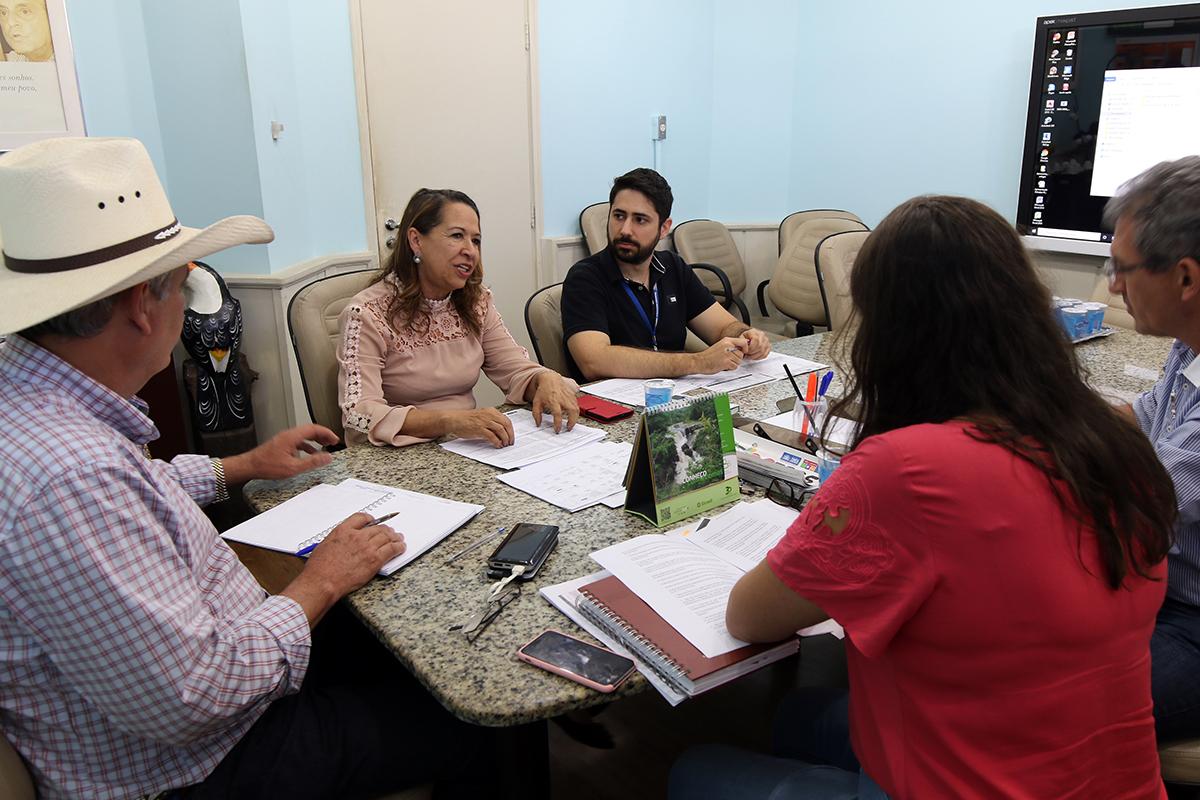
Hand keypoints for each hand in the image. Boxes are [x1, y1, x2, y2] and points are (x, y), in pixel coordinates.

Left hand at [222, 424, 338, 482]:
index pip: (314, 429)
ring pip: (304, 435)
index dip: (326, 433)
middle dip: (323, 435)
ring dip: (316, 439)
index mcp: (292, 437)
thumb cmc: (267, 466)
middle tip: (333, 441)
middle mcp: (288, 435)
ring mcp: (284, 439)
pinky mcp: (281, 444)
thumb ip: (312, 462)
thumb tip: (327, 457)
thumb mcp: (293, 467)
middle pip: (310, 430)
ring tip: (324, 445)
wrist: (250, 466)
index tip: (335, 439)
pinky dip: (307, 445)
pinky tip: (310, 453)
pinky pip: (298, 441)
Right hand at [303, 513, 405, 597]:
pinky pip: (392, 550)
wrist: (323, 581)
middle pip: (377, 528)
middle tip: (390, 532)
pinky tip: (401, 548)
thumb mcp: (324, 545)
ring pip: (387, 537)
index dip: (370, 519)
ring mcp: (367, 547)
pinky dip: (398, 547)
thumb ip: (338, 540)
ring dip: (395, 537)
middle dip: (386, 529)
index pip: (361, 518)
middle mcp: (357, 536)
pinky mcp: (374, 560)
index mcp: (343, 530)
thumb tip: (344, 542)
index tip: (373, 521)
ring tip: (399, 538)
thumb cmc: (319, 568)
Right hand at [445, 408, 515, 447]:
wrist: (454, 419)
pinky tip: (497, 445)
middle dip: (510, 435)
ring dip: (505, 439)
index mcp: (491, 411)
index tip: (512, 436)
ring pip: (501, 430)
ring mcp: (484, 421)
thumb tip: (502, 433)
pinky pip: (492, 436)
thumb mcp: (482, 416)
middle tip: (510, 442)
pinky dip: (497, 442)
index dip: (511, 429)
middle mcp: (489, 414)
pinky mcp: (479, 429)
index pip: (506, 420)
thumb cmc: (467, 419)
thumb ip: (492, 422)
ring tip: (504, 444)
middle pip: (506, 424)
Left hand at [530, 372, 578, 432]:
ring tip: (571, 424)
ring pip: (576, 409)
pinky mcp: (572, 395)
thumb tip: (538, 424)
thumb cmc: (543, 390)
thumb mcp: (536, 402)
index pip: (557, 414)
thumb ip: (536, 414)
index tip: (557, 430)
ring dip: (575, 418)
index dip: (558, 424)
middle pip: (572, 411)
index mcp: (553, 400)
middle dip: (572, 422)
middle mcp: (563, 399)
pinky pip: (577, 405)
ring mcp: (569, 397)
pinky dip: (576, 413)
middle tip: (568, 428)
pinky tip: (572, 416)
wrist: (550, 378)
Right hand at [695, 337, 746, 373]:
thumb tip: (742, 349)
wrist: (699, 361)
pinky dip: (730, 368)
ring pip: (739, 361)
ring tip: (724, 362)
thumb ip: (731, 346)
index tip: (743, 351)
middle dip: (737, 359)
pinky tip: (723, 366)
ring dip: (733, 364)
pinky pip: (735, 367)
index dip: (745, 348)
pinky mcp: (726, 362)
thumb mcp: (720, 346)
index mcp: (727, 340)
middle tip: (728, 360)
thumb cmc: (709, 355)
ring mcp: (727, 354)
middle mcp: (728, 346)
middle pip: (741, 354)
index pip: (743, 342)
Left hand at [741, 328, 771, 359]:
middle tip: (747, 355)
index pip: (756, 340)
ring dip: (755, 356)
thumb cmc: (745, 338)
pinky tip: (754, 357)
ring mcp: (766, 341)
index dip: (750, 347)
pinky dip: (759, 357)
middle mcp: (762, 335)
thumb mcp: (741, 337)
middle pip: (760, 346)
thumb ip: (742, 342)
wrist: (749, 337)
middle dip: (752, 353)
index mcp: (755, 332)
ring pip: (763, 351)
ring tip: (749, 356)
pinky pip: (765, 354)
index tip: (745, 351)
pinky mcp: (768, 347)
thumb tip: (743, 347)